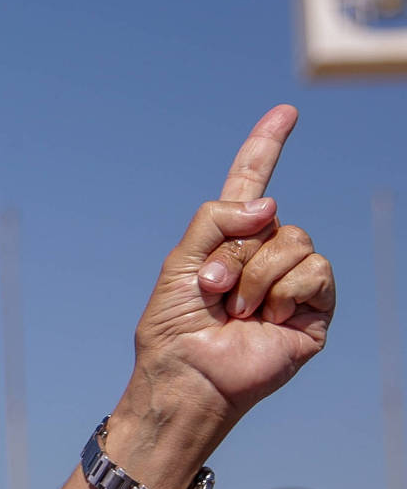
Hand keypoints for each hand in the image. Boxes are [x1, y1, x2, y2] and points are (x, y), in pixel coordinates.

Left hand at [127, 106, 334, 442]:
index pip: (251, 184)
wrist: (187, 376)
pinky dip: (284, 292)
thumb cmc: (174, 328)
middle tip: (210, 290)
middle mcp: (264, 256)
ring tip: (236, 311)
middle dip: (236, 253)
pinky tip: (267, 319)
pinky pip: (315, 272)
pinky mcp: (315, 309)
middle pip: (272, 220)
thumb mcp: (180, 263)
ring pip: (295, 241)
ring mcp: (292, 282)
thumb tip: (270, 204)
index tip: (285, 111)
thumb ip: (216, 220)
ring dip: (257, 276)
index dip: (267, 147)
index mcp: (228, 241)